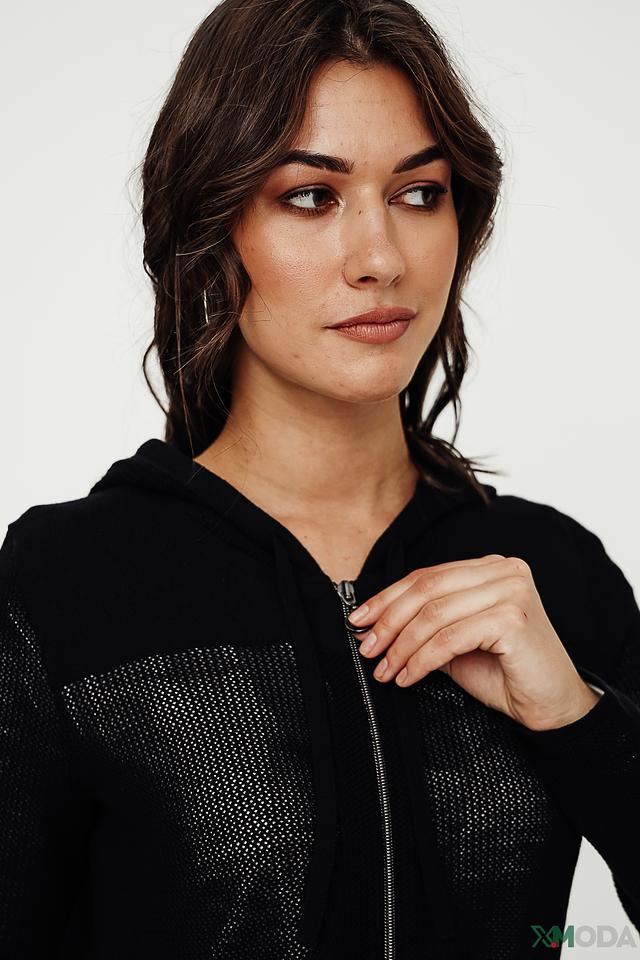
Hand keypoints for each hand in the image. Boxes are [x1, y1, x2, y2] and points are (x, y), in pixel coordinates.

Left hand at [349, 554, 600, 730]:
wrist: (553, 707)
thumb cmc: (506, 674)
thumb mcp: (455, 644)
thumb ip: (422, 628)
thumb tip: (370, 627)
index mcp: (491, 568)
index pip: (427, 576)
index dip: (388, 598)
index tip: (359, 620)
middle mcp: (505, 570)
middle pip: (427, 589)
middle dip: (389, 620)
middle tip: (367, 648)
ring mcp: (512, 591)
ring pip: (434, 613)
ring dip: (401, 645)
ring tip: (384, 670)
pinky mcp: (513, 618)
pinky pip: (450, 637)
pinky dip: (421, 659)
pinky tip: (408, 677)